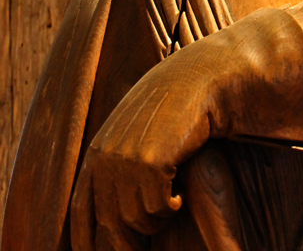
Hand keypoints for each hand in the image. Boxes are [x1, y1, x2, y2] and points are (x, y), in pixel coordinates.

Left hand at [70, 8, 302, 250]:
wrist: (221, 70)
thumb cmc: (192, 100)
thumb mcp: (153, 125)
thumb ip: (132, 154)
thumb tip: (122, 206)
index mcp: (101, 143)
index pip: (81, 207)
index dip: (97, 234)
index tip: (122, 247)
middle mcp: (104, 149)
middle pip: (106, 220)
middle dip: (128, 238)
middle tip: (156, 232)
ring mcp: (123, 153)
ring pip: (130, 219)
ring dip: (154, 218)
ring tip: (174, 202)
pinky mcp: (149, 158)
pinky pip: (153, 207)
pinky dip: (170, 208)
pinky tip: (183, 194)